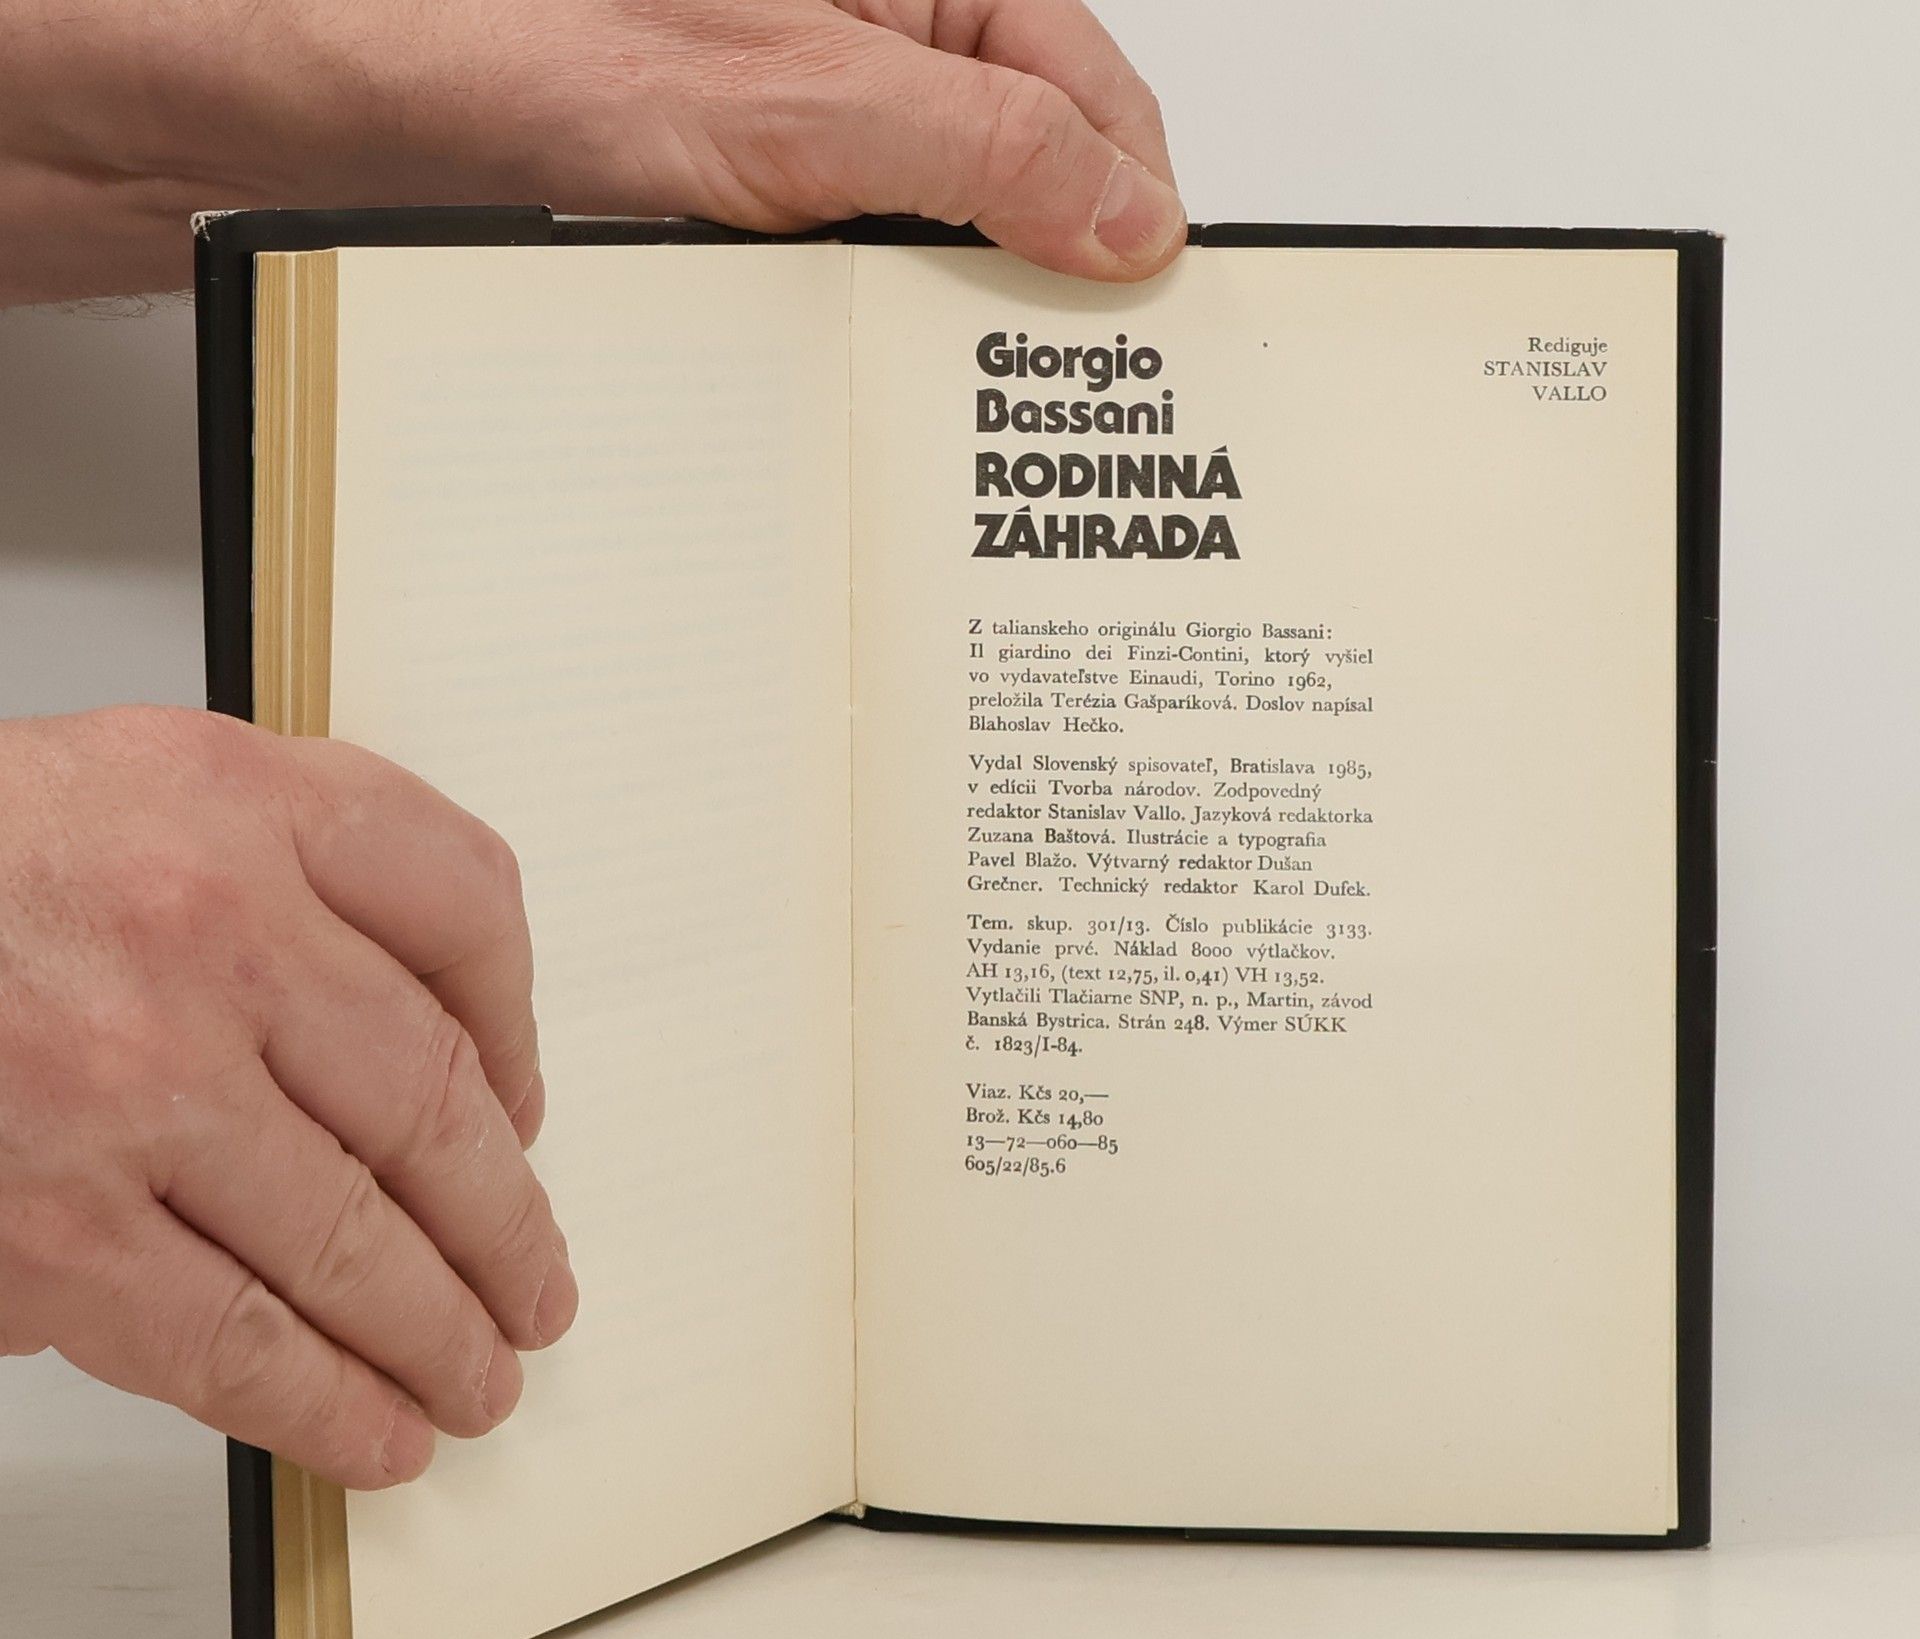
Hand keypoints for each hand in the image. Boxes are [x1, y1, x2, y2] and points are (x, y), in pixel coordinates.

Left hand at [0, 0, 1184, 303]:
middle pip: (1022, 171)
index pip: (1085, 89)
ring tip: (961, 414)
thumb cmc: (521, 41)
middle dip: (1044, 279)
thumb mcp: (786, 101)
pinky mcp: (741, 194)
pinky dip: (867, 341)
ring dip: (951, 327)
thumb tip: (1124, 217)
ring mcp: (802, 123)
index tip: (1146, 317)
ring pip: (935, 238)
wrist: (330, 95)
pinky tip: (866, 396)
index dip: (1129, 203)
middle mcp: (866, 45)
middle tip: (1056, 397)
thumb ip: (972, 150)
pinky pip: (847, 276)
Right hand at [0, 706, 576, 1486]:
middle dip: (505, 1227)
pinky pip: (235, 1340)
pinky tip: (377, 1430)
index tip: (523, 1107)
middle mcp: (210, 937)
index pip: (465, 903)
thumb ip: (300, 873)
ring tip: (477, 1376)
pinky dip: (325, 1404)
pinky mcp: (51, 1229)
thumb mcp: (144, 785)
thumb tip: (436, 1059)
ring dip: (439, 1334)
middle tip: (534, 1287)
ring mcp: (134, 1090)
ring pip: (356, 1245)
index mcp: (242, 804)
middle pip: (432, 1106)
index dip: (515, 1027)